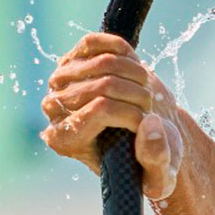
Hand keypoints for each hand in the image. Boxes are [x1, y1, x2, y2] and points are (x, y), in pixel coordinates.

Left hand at [41, 33, 184, 201]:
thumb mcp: (158, 173)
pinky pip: (95, 42)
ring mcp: (62, 80)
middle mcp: (55, 109)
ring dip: (136, 74)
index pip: (101, 109)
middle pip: (103, 85)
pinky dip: (123, 52)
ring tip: (144, 92)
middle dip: (137, 95)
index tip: (146, 122)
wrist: (147, 133)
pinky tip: (133, 69)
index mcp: (66, 142)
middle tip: (149, 107)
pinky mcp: (72, 58)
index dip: (131, 112)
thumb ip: (156, 159)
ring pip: (103, 61)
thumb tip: (148, 125)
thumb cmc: (149, 159)